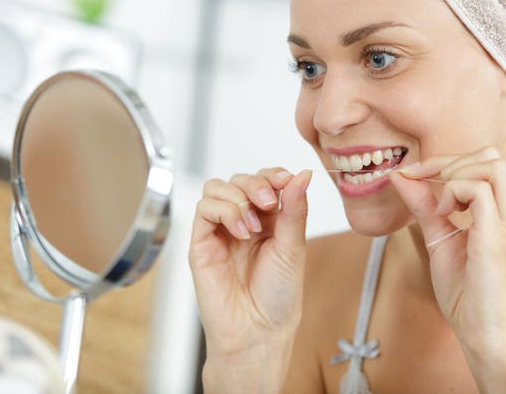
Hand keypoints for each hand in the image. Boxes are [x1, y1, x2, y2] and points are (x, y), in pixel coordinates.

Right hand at [188, 168, 311, 360]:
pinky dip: (224, 211)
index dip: (273, 174)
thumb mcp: (294, 247)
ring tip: (254, 226)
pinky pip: (204, 209)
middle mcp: (244, 221)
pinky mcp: (202, 242)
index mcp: (270, 220)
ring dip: (238, 197)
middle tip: (269, 203)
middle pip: (240, 179)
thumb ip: (295, 209)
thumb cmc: (278, 297)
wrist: (258, 331)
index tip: (286, 180)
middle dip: (257, 184)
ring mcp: (221, 230)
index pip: (265, 180)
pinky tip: (241, 232)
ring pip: (217, 188)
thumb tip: (303, 175)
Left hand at [389, 147, 505, 356]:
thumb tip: (401, 175)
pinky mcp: (500, 238)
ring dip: (453, 173)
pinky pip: (479, 190)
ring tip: (439, 205)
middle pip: (492, 156)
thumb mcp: (441, 240)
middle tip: (423, 183)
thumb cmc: (468, 297)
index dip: (447, 162)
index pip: (487, 164)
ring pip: (491, 164)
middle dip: (450, 161)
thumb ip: (425, 206)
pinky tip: (444, 214)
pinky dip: (453, 192)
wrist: (487, 338)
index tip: (414, 176)